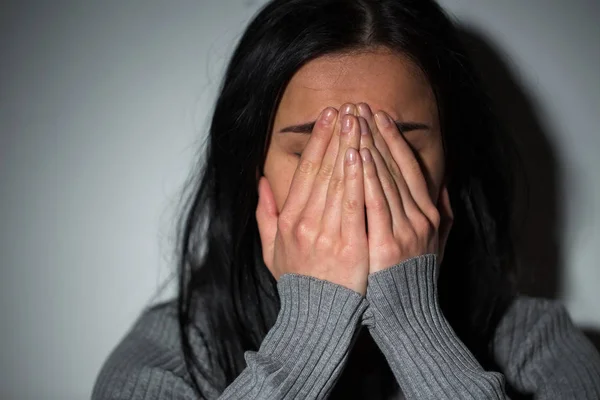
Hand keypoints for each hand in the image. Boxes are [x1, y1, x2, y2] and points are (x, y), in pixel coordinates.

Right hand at [256, 104, 368, 294]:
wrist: (318, 316)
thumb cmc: (298, 281)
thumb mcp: (272, 250)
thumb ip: (266, 214)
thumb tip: (261, 183)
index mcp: (289, 220)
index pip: (305, 172)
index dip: (318, 141)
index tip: (328, 117)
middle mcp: (306, 223)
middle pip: (323, 170)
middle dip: (336, 135)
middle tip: (347, 107)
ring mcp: (327, 234)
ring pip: (339, 182)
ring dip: (349, 147)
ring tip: (359, 120)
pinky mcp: (351, 246)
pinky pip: (354, 205)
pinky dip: (357, 178)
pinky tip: (363, 155)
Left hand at [356, 103, 453, 272]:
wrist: (406, 314)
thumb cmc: (410, 277)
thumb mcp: (434, 244)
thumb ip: (441, 214)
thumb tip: (444, 187)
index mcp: (428, 212)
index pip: (409, 166)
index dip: (393, 138)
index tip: (377, 114)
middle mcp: (420, 216)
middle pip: (396, 166)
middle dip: (376, 133)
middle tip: (359, 105)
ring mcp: (406, 229)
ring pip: (386, 178)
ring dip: (369, 146)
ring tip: (355, 119)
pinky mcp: (389, 244)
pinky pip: (376, 203)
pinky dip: (368, 177)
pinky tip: (357, 154)